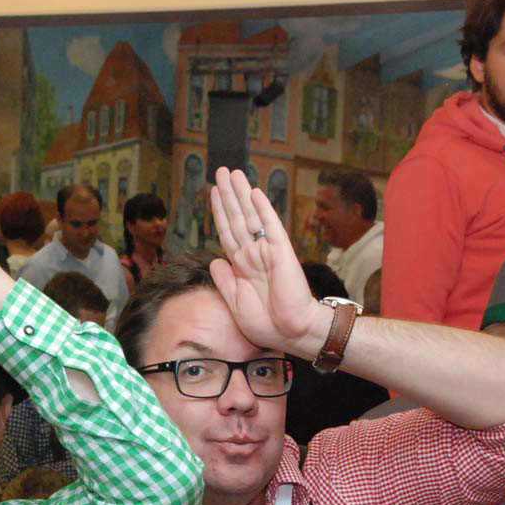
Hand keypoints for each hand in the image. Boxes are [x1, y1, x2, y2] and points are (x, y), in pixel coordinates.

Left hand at [208, 167, 324, 354]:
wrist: (291, 332)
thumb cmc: (266, 323)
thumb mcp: (235, 302)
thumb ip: (224, 280)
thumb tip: (215, 259)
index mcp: (242, 266)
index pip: (227, 232)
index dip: (219, 212)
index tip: (213, 193)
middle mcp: (253, 254)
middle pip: (237, 218)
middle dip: (228, 195)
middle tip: (220, 171)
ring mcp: (267, 251)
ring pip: (250, 217)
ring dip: (241, 194)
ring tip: (232, 173)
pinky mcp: (282, 252)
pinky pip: (270, 226)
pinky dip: (262, 209)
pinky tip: (254, 193)